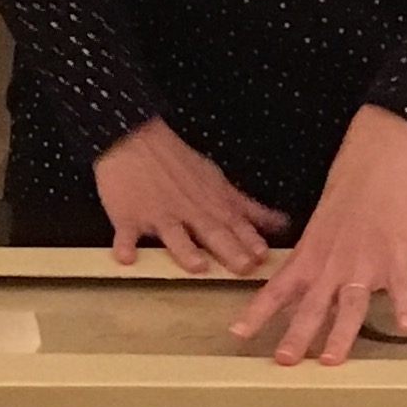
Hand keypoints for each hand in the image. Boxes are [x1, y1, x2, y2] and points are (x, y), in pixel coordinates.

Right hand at [94, 118, 287, 273]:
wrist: (134, 139)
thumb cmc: (178, 163)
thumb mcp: (218, 181)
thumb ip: (247, 207)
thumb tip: (282, 224)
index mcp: (210, 204)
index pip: (235, 225)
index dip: (250, 241)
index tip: (263, 257)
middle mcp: (188, 212)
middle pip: (211, 232)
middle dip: (229, 249)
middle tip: (242, 267)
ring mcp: (157, 214)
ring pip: (173, 234)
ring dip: (185, 250)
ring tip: (197, 265)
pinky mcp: (128, 217)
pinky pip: (126, 233)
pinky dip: (125, 245)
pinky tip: (127, 258)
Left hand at [231, 105, 406, 367]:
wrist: (381, 158)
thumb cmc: (352, 188)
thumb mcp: (321, 225)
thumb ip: (314, 258)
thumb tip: (302, 283)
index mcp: (311, 254)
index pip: (277, 288)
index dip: (257, 312)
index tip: (238, 334)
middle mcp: (332, 263)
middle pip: (311, 305)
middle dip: (296, 336)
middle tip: (284, 362)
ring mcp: (364, 261)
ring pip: (350, 305)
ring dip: (340, 334)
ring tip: (331, 360)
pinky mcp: (395, 255)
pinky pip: (401, 286)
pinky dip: (405, 305)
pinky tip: (406, 326)